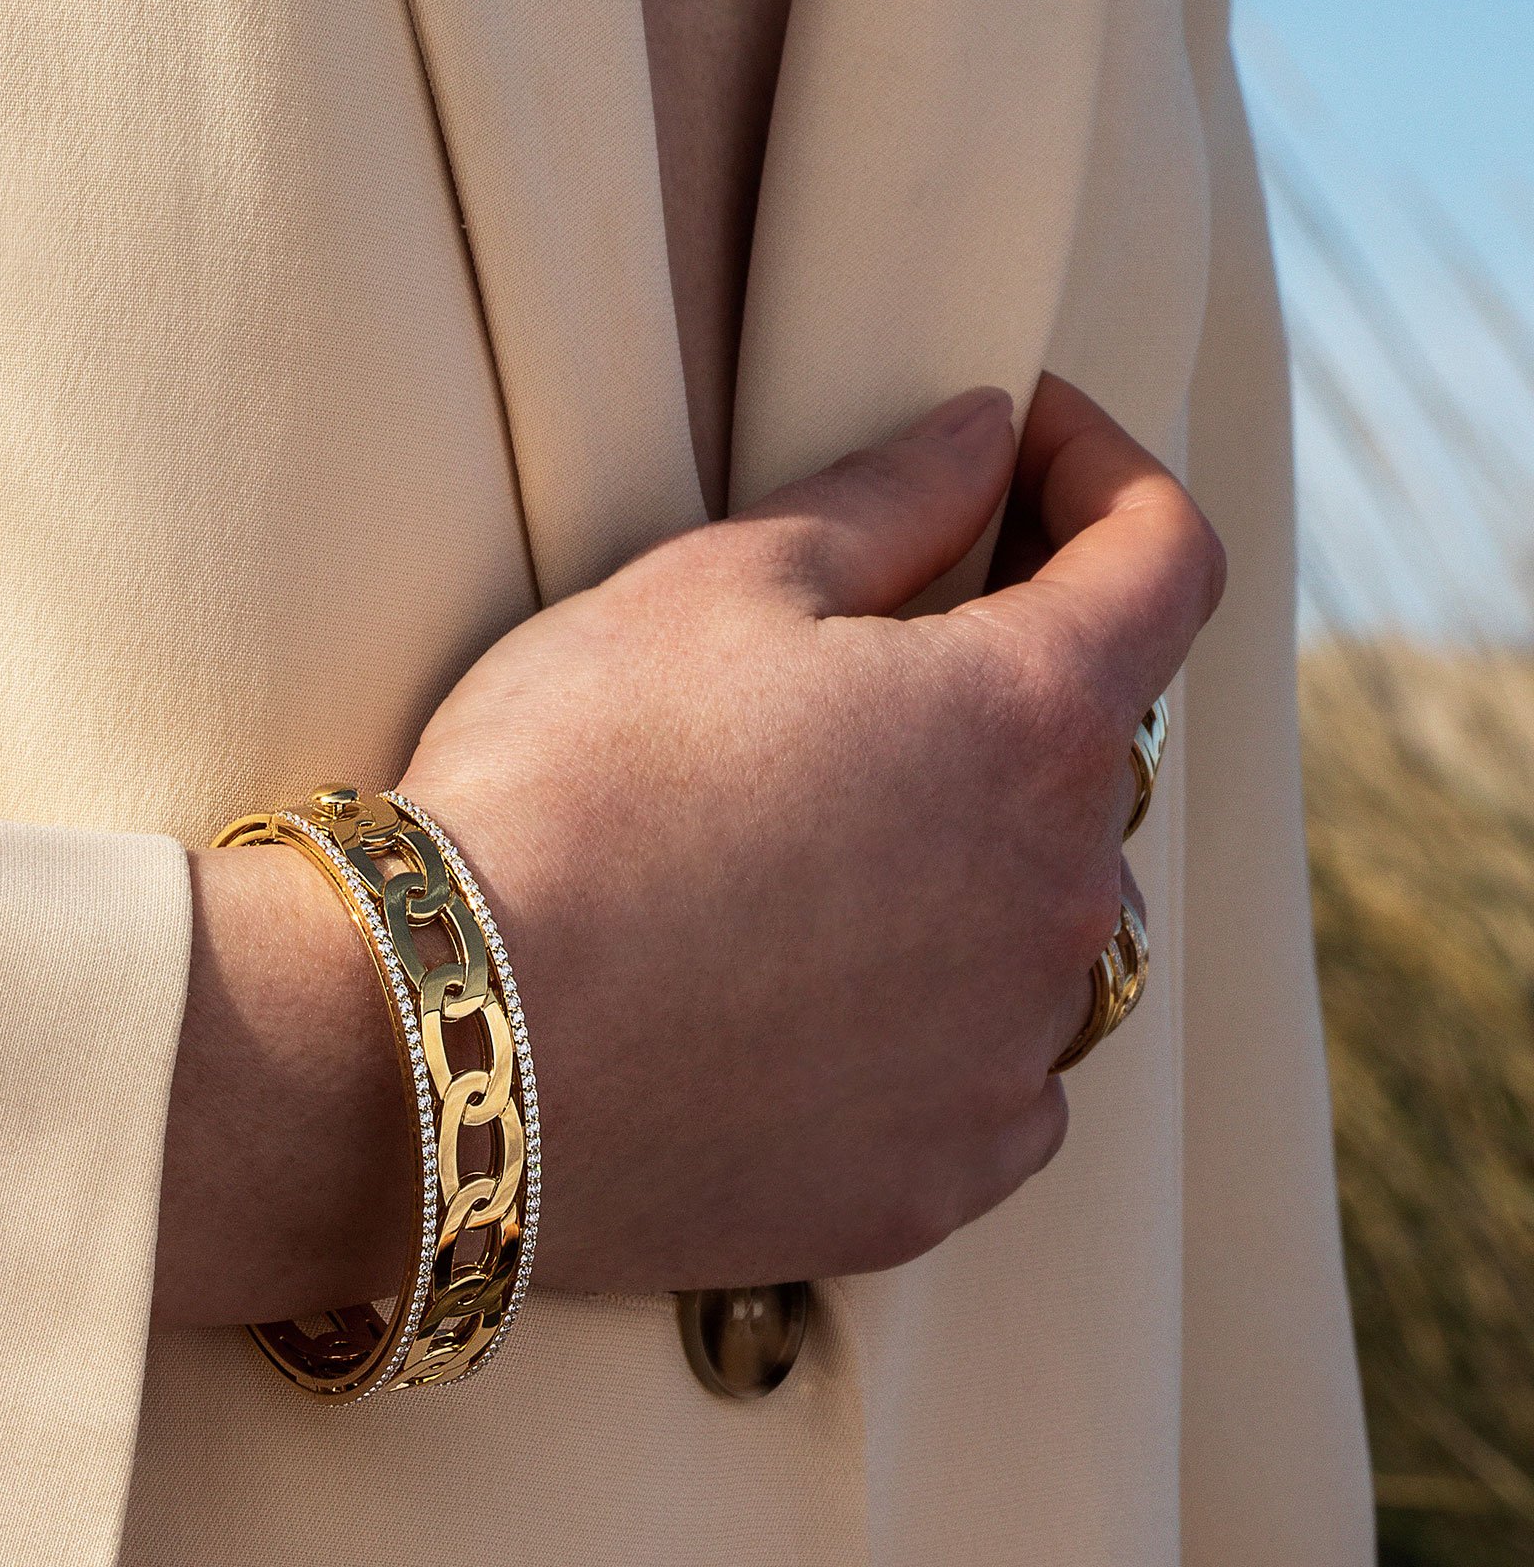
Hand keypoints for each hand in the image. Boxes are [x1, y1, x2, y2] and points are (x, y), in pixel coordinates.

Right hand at [400, 374, 1223, 1290]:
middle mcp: (1067, 897)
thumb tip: (986, 433)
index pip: (1165, 558)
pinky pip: (990, 1069)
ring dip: (966, 852)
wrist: (449, 1048)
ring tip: (802, 841)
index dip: (1104, 471)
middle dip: (997, 674)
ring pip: (1041, 913)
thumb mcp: (713, 584)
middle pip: (1089, 744)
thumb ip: (890, 495)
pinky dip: (931, 1012)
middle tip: (852, 654)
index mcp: (1029, 719)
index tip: (1024, 442)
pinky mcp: (937, 1180)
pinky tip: (799, 990)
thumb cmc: (572, 783)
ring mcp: (1010, 1056)